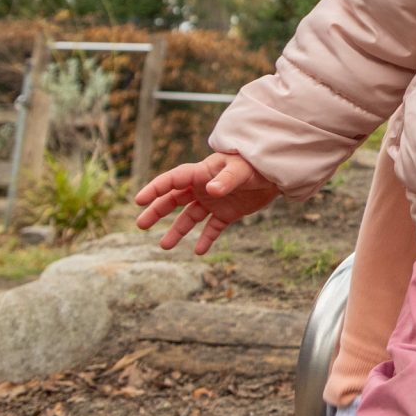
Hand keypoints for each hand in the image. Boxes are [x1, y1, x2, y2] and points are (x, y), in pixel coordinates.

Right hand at [133, 151, 279, 255]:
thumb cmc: (255, 164)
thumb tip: (210, 191)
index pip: (173, 180)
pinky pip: (212, 228)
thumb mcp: (241, 171)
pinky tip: (198, 251)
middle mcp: (203, 188)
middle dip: (157, 211)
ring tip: (164, 246)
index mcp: (202, 173)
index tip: (139, 200)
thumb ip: (226, 180)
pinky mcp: (227, 214)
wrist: (276, 172)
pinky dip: (205, 239)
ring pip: (189, 217)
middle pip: (174, 200)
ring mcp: (214, 201)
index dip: (155, 189)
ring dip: (177, 231)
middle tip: (140, 224)